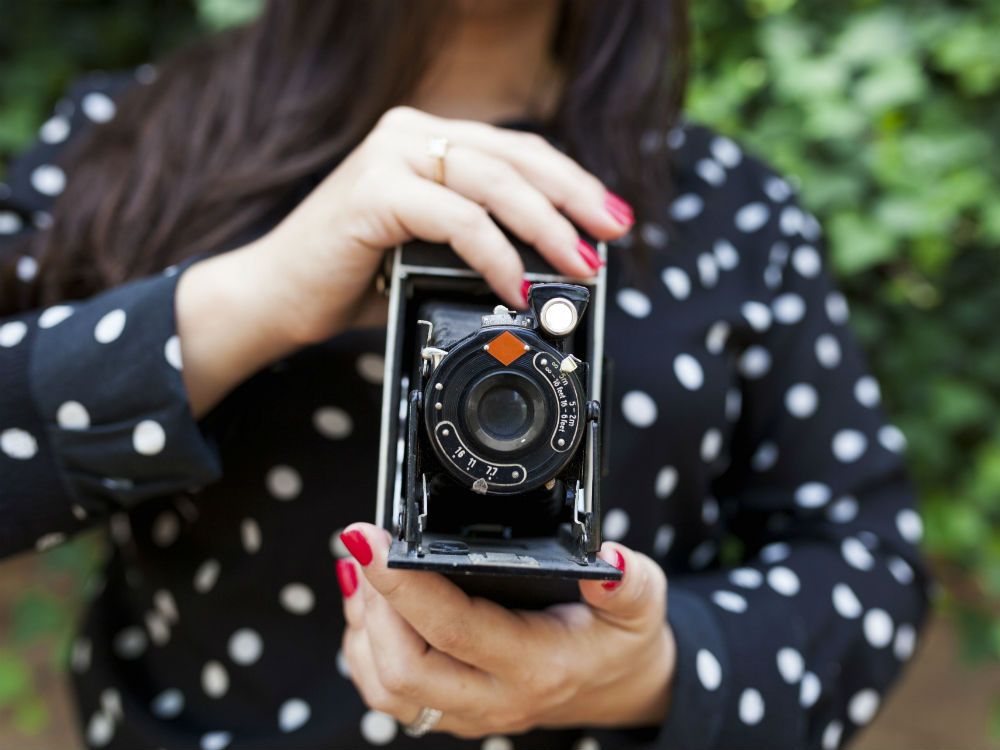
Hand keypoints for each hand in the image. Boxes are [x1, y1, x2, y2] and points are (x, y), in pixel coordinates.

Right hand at [176, 106, 633, 415]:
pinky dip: (496, 254)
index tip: (611, 219)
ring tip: (578, 266)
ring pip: (495, 183)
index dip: (571, 182)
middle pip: (517, 158)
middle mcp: (408, 135)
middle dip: (574, 199)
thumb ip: (480, 241)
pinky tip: (516, 284)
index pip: (517, 151)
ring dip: (547, 228)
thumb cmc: (352, 279)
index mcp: (424, 140)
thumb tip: (554, 263)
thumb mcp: (429, 252)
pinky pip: (458, 220)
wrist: (275, 298)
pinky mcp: (374, 191)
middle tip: (611, 238)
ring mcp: (389, 157)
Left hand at [336, 523, 675, 738]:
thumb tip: (608, 559)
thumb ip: (629, 583)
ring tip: (365, 573)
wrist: (618, 687)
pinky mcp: (452, 712)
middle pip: (404, 669)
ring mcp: (470, 712)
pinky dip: (365, 652)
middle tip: (367, 549)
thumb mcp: (641, 604)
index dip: (403, 585)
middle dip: (372, 605)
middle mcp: (496, 697)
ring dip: (363, 629)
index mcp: (537, 665)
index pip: (455, 629)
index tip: (371, 540)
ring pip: (387, 689)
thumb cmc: (622, 640)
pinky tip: (370, 608)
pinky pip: (390, 697)